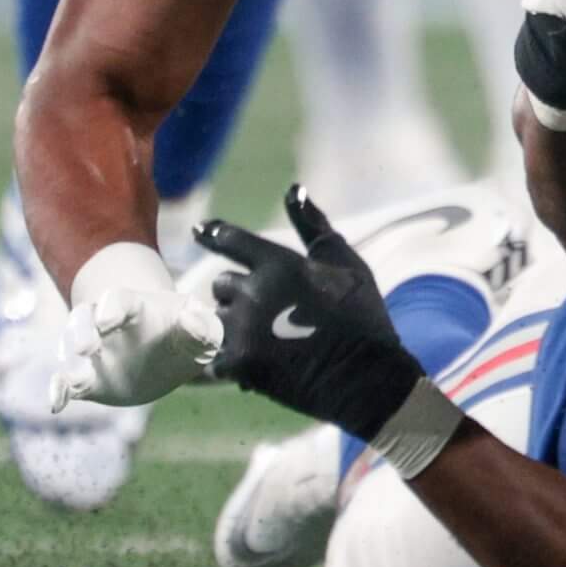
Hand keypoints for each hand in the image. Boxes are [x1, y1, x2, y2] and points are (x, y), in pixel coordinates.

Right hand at [49, 242, 222, 411]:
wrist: (163, 356)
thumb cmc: (183, 336)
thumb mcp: (202, 331)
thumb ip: (203, 326)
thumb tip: (193, 318)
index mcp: (134, 307)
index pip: (117, 299)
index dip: (111, 307)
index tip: (107, 321)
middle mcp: (103, 324)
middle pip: (83, 318)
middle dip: (81, 331)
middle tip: (87, 348)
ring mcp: (92, 351)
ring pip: (69, 348)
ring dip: (71, 362)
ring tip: (79, 380)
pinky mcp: (86, 378)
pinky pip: (65, 381)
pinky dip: (58, 390)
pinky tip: (56, 403)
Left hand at [197, 187, 429, 441]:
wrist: (365, 377)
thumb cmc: (361, 316)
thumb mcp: (345, 263)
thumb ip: (314, 226)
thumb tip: (294, 189)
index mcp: (277, 263)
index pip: (230, 240)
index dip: (214, 234)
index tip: (200, 231)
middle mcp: (253, 292)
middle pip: (220, 285)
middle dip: (236, 295)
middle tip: (265, 312)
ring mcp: (242, 330)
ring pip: (213, 321)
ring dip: (229, 329)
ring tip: (260, 342)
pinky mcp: (237, 365)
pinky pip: (209, 359)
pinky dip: (221, 363)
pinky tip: (242, 367)